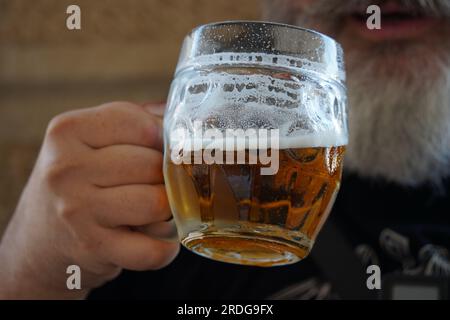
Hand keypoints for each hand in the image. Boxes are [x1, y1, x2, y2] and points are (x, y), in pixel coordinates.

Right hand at [0, 102, 178, 298]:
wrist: (40, 236)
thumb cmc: (79, 179)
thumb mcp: (90, 140)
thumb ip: (136, 120)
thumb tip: (184, 114)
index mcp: (68, 131)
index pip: (140, 124)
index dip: (162, 138)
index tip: (161, 149)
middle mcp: (66, 169)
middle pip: (152, 165)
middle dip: (165, 176)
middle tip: (156, 183)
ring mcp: (77, 211)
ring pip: (156, 203)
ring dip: (166, 210)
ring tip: (155, 209)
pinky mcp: (93, 248)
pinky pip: (152, 250)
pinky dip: (165, 248)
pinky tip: (157, 238)